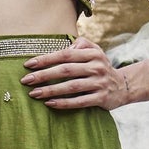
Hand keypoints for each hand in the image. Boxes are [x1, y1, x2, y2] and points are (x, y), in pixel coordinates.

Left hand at [20, 35, 135, 109]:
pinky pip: (79, 101)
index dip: (46, 59)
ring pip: (71, 87)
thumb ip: (80, 44)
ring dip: (50, 90)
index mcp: (92, 54)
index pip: (65, 54)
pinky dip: (64, 103)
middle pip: (65, 70)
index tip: (28, 65)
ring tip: (34, 93)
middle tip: (26, 80)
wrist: (123, 85)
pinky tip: (50, 104)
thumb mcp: (94, 50)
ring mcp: (99, 83)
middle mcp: (96, 67)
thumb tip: (64, 45)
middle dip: (43, 75)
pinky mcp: (101, 98)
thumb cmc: (99, 66)